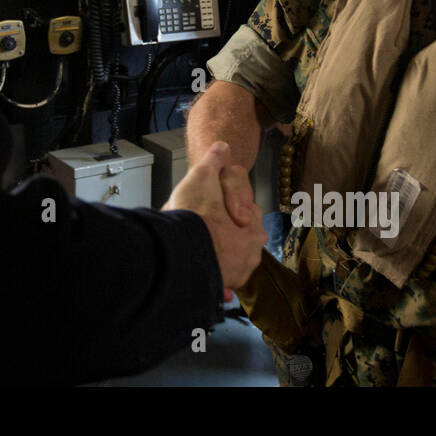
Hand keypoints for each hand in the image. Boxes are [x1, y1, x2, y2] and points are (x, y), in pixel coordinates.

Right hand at [164, 142, 266, 296]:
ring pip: (227, 261)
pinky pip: (220, 283)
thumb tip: (223, 147)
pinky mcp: (224, 288)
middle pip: (236, 239)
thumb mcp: (203, 174)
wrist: (181, 251)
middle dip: (222, 236)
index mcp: (254, 225)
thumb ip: (215, 159)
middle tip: (197, 229)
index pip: (244, 214)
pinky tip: (198, 272)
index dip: (223, 208)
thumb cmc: (195, 214)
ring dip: (216, 257)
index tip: (206, 209)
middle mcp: (252, 252)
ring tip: (194, 248)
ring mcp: (239, 273)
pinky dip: (213, 280)